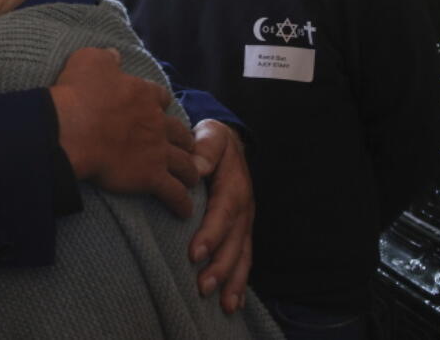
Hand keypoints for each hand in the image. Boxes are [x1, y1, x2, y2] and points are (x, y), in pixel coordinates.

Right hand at [51, 47, 198, 217]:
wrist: (71, 129)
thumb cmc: (77, 94)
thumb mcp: (89, 61)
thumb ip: (106, 57)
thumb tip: (115, 55)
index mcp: (142, 94)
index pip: (162, 98)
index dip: (160, 104)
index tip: (158, 109)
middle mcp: (156, 122)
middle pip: (180, 132)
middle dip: (183, 140)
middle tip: (182, 147)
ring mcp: (157, 151)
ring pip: (185, 163)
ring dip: (190, 171)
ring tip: (191, 179)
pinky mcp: (151, 176)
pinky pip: (173, 193)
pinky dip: (181, 203)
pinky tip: (184, 211)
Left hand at [189, 119, 252, 312]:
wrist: (229, 144)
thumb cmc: (212, 142)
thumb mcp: (210, 136)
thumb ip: (204, 150)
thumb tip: (195, 168)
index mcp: (234, 186)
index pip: (223, 212)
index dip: (211, 234)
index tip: (194, 254)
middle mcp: (244, 208)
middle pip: (234, 241)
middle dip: (220, 266)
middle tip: (202, 286)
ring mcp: (245, 222)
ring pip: (242, 255)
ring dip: (232, 280)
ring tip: (221, 303)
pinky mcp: (242, 231)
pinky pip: (244, 258)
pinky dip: (240, 281)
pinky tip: (232, 303)